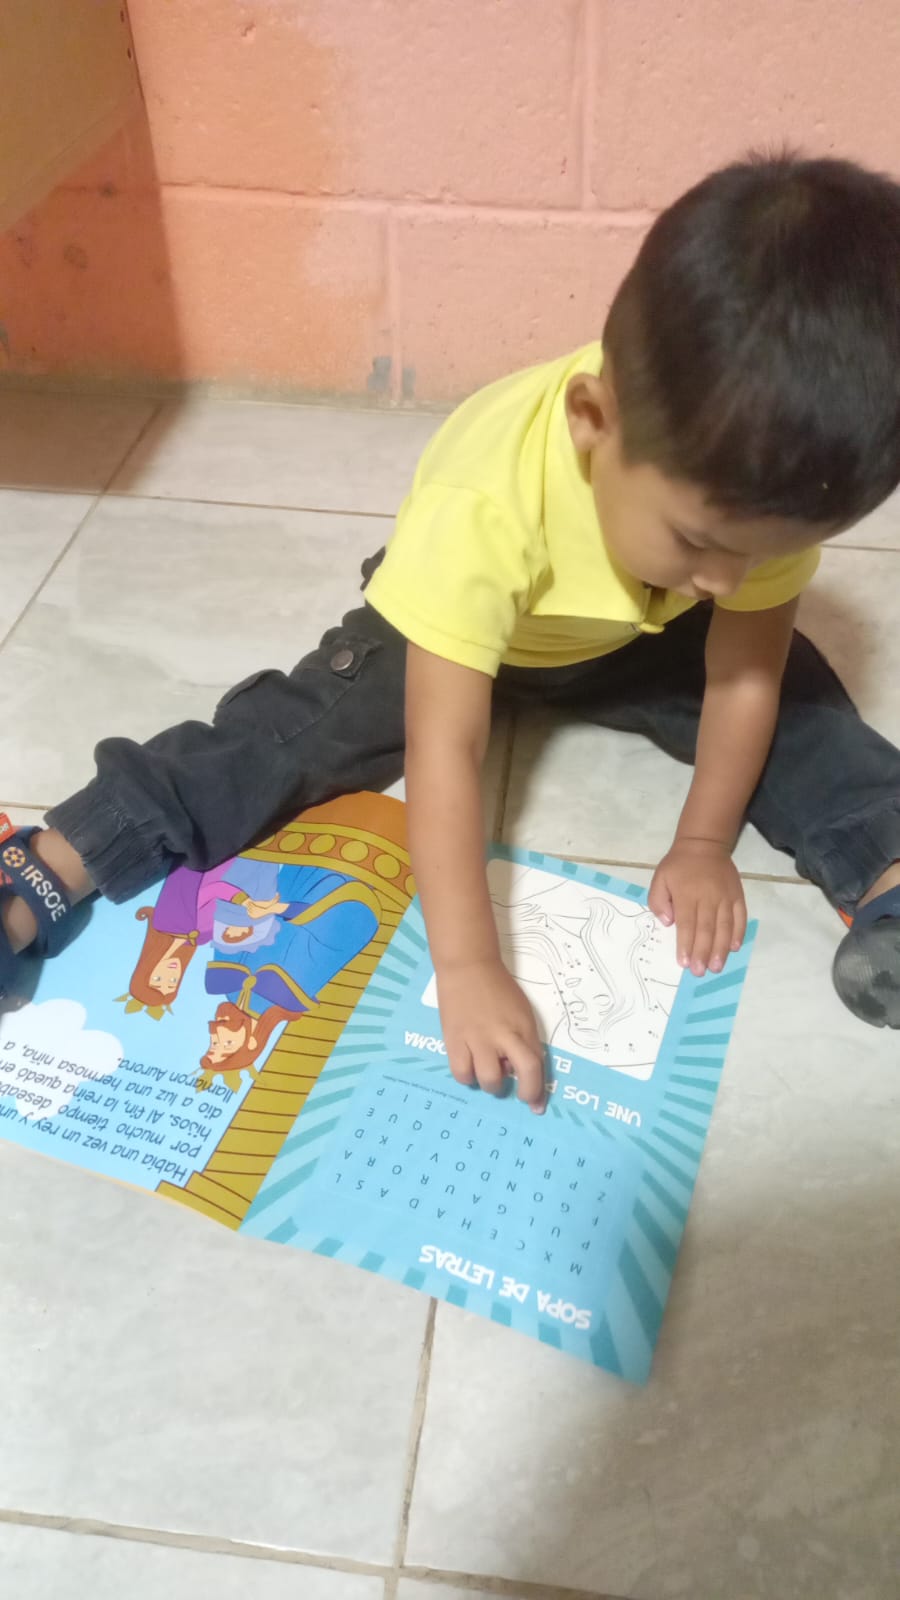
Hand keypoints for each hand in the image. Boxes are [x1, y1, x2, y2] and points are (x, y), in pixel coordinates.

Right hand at [437, 958, 545, 1112]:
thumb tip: (515, 1071)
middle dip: (511, 1091)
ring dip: (488, 1083)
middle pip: (512, 1077)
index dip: (536, 1092)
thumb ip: (523, 1040)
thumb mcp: (521, 1012)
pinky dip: (467, 1076)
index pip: (534, 1067)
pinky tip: (468, 1066)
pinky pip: (460, 1073)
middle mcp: (502, 1035)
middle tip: (506, 1084)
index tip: (535, 1106)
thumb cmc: (499, 989)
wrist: (468, 966)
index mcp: (523, 1028)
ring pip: (485, 1080)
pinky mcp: (454, 1039)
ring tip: (485, 1071)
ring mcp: (476, 1038)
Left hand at [649, 838, 746, 975]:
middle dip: (703, 952)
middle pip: (706, 929)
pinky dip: (738, 933)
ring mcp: (725, 897)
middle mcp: (708, 897)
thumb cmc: (678, 866)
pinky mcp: (737, 896)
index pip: (687, 924)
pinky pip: (740, 917)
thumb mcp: (660, 878)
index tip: (685, 963)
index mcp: (687, 894)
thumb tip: (668, 922)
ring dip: (721, 949)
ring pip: (725, 926)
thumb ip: (658, 901)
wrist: (704, 845)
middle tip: (701, 971)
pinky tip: (734, 947)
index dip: (686, 944)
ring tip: (717, 966)